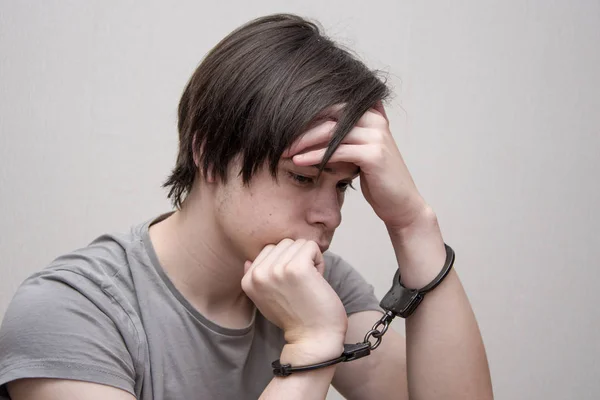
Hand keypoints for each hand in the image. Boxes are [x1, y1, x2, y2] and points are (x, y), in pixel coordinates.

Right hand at [241, 239, 347, 357]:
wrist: (312, 339)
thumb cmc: (295, 318)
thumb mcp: (265, 299)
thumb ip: (257, 279)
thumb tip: (249, 261)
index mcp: (248, 280)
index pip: (269, 250)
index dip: (285, 263)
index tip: (290, 285)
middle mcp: (258, 274)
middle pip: (284, 243)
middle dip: (297, 259)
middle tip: (302, 284)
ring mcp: (277, 270)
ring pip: (298, 243)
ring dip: (309, 260)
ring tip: (308, 283)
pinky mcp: (297, 267)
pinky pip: (311, 246)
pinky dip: (319, 260)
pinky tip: (317, 280)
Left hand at [286, 102, 427, 229]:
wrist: (401, 204)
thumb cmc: (378, 180)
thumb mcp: (362, 151)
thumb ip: (348, 136)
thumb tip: (319, 125)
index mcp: (372, 115)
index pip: (334, 105)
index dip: (308, 113)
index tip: (285, 124)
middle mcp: (375, 120)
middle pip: (330, 114)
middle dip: (302, 125)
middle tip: (278, 136)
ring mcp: (376, 136)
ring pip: (331, 132)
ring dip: (303, 141)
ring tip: (284, 150)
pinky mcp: (373, 154)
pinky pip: (336, 151)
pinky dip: (314, 156)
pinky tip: (298, 161)